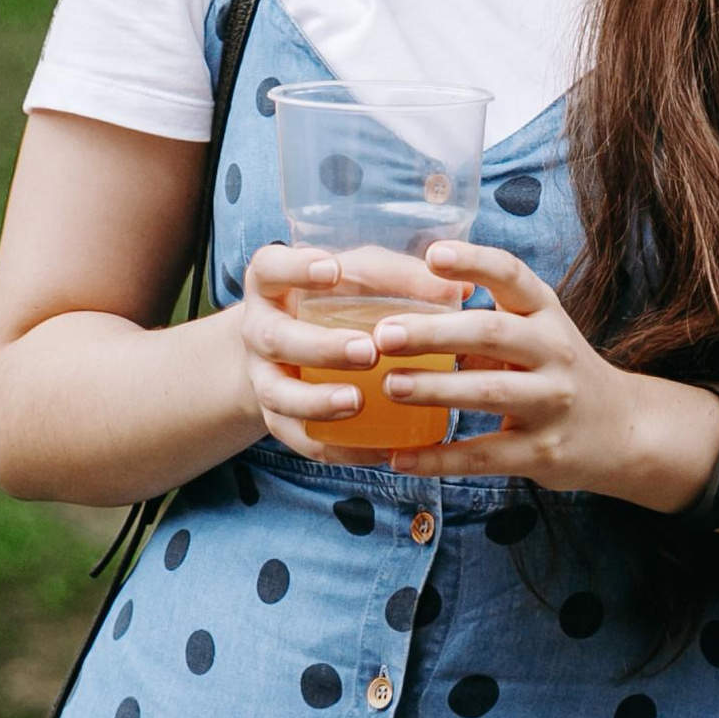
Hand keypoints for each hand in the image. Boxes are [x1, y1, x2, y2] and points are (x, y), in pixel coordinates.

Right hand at [235, 242, 441, 462]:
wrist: (290, 350)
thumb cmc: (337, 300)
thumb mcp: (360, 276)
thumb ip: (400, 278)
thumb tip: (459, 292)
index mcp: (272, 284)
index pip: (270, 266)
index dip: (297, 268)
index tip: (332, 269)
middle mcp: (259, 330)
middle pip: (276, 338)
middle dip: (321, 346)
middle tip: (367, 350)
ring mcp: (263, 378)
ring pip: (279, 395)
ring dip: (318, 402)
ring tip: (357, 402)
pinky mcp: (277, 420)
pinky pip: (301, 441)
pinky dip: (336, 449)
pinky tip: (375, 451)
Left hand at [372, 240, 718, 508]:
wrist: (624, 430)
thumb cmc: (560, 372)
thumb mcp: (539, 333)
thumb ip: (487, 322)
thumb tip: (405, 319)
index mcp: (547, 313)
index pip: (512, 275)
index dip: (474, 261)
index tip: (432, 256)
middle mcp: (554, 351)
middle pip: (492, 333)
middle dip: (434, 332)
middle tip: (384, 335)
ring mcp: (551, 403)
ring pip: (489, 392)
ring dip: (434, 389)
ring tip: (389, 386)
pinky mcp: (542, 452)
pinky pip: (483, 456)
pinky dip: (437, 459)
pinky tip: (397, 458)